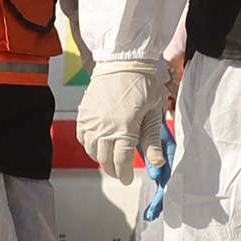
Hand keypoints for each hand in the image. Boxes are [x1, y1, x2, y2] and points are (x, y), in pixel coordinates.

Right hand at [77, 57, 167, 179]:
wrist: (122, 62)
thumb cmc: (143, 84)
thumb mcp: (153, 112)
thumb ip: (153, 140)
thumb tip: (157, 163)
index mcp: (124, 129)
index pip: (121, 162)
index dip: (124, 174)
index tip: (127, 179)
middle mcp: (104, 128)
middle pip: (105, 160)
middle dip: (113, 169)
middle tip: (120, 172)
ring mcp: (91, 121)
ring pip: (92, 151)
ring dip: (101, 159)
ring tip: (110, 160)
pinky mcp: (83, 114)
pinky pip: (82, 138)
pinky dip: (89, 146)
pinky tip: (97, 145)